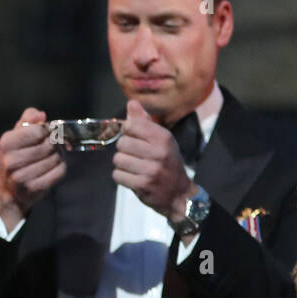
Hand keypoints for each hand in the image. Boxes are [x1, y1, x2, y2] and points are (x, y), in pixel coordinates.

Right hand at [0, 107, 65, 232]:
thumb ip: (29, 118)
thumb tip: (41, 115)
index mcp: (6, 143)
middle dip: (54, 143)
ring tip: (52, 156)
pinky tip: (53, 166)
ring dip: (58, 155)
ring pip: (56, 158)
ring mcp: (21, 177)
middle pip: (48, 145)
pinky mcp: (33, 189)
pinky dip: (60, 167)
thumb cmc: (17, 154)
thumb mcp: (18, 133)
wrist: (9, 187)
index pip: (38, 131)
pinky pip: (59, 171)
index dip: (47, 130)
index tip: (46, 133)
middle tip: (52, 145)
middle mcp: (11, 161)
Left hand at [112, 99, 196, 224]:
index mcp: (164, 137)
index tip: (134, 139)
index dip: (128, 133)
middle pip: (122, 143)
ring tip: (134, 168)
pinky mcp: (143, 185)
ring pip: (118, 160)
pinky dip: (122, 177)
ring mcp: (151, 170)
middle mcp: (159, 152)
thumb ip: (144, 122)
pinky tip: (133, 178)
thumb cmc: (167, 163)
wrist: (179, 194)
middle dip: (124, 151)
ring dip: (122, 165)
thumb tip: (131, 103)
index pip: (131, 125)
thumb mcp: (162, 140)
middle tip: (135, 157)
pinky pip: (118, 176)